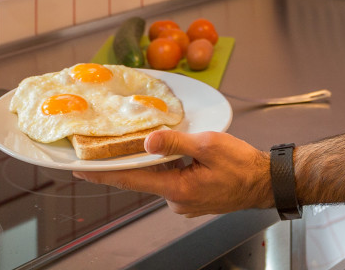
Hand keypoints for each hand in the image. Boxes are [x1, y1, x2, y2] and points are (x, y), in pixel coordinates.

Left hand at [73, 130, 272, 216]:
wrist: (265, 181)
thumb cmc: (242, 164)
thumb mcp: (209, 145)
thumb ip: (176, 143)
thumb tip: (148, 142)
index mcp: (177, 189)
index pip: (131, 179)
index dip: (103, 173)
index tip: (79, 169)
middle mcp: (176, 201)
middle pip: (145, 176)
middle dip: (137, 158)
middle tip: (130, 141)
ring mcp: (184, 202)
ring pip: (162, 176)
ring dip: (163, 161)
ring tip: (180, 145)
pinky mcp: (192, 199)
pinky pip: (174, 180)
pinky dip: (175, 166)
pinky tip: (188, 155)